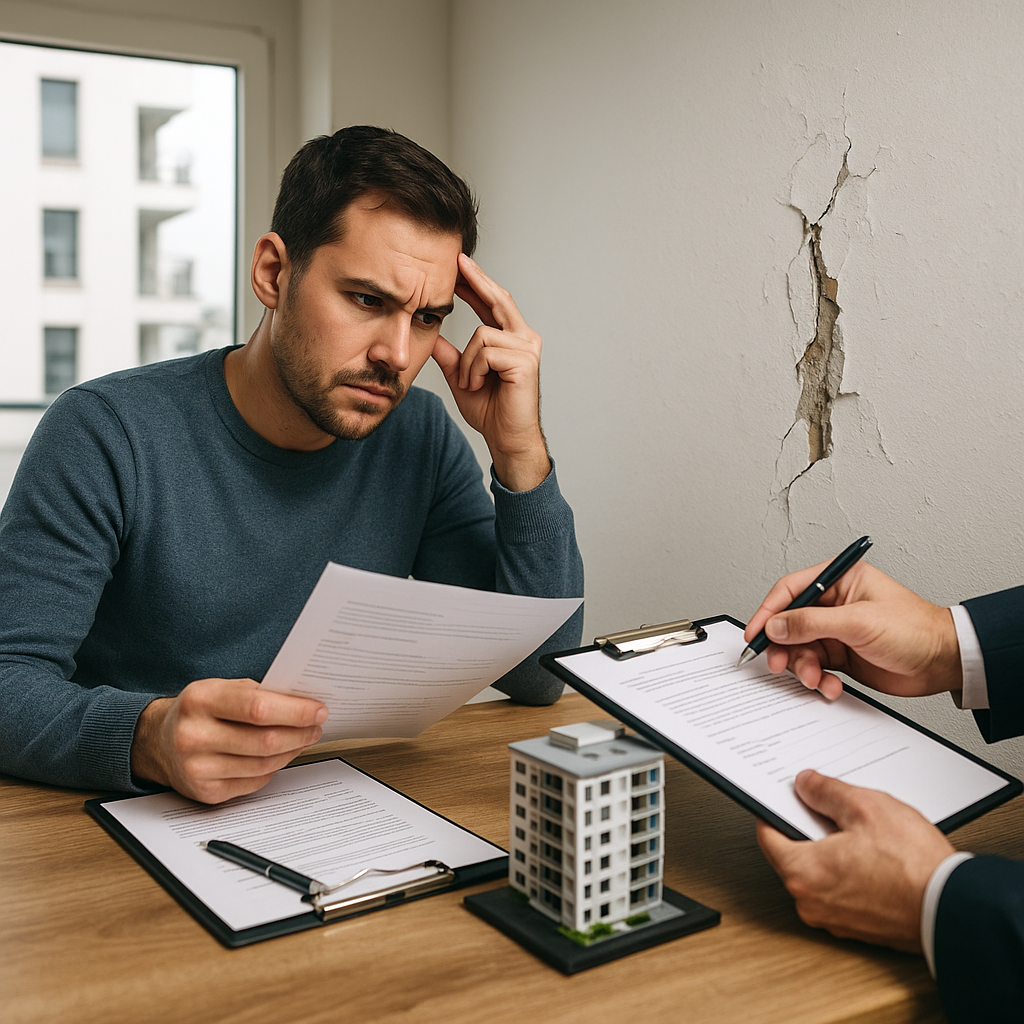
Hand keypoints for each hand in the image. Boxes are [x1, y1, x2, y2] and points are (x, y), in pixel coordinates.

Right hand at [130, 677, 327, 803]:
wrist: (157, 742)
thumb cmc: (200, 710)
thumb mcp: (221, 688)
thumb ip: (258, 693)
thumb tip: (304, 703)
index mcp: (201, 700)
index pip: (258, 708)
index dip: (295, 711)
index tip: (319, 710)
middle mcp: (194, 736)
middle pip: (265, 741)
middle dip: (300, 733)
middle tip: (317, 725)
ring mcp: (198, 768)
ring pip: (264, 764)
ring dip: (293, 751)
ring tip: (305, 738)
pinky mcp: (205, 792)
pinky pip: (254, 781)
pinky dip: (275, 767)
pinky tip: (282, 755)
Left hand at [431, 253, 550, 490]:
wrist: (506, 438)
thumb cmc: (490, 410)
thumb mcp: (461, 377)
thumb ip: (449, 354)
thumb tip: (430, 334)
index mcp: (512, 339)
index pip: (494, 303)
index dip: (477, 283)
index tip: (459, 265)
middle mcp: (525, 339)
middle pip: (499, 299)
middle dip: (477, 280)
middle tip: (458, 260)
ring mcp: (528, 349)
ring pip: (481, 335)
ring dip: (467, 363)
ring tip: (471, 383)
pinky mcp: (525, 362)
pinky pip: (485, 352)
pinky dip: (473, 371)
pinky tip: (478, 386)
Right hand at [744, 561, 961, 699]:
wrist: (944, 662)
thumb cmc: (915, 630)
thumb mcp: (858, 622)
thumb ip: (811, 623)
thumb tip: (775, 625)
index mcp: (839, 581)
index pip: (791, 590)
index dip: (768, 611)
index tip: (755, 633)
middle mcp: (834, 604)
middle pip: (790, 623)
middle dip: (784, 646)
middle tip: (779, 663)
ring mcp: (837, 630)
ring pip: (801, 648)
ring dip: (803, 667)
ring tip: (815, 678)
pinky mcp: (842, 655)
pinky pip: (816, 666)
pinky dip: (818, 679)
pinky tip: (830, 686)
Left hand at [757, 770, 954, 951]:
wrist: (955, 909)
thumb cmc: (914, 866)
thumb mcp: (866, 807)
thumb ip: (826, 792)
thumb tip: (805, 785)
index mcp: (802, 873)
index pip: (767, 835)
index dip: (774, 808)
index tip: (782, 797)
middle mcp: (810, 903)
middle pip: (792, 854)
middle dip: (808, 829)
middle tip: (829, 809)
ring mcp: (834, 919)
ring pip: (818, 874)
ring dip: (830, 852)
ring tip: (859, 834)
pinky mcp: (857, 927)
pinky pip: (839, 891)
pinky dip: (847, 873)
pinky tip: (871, 858)